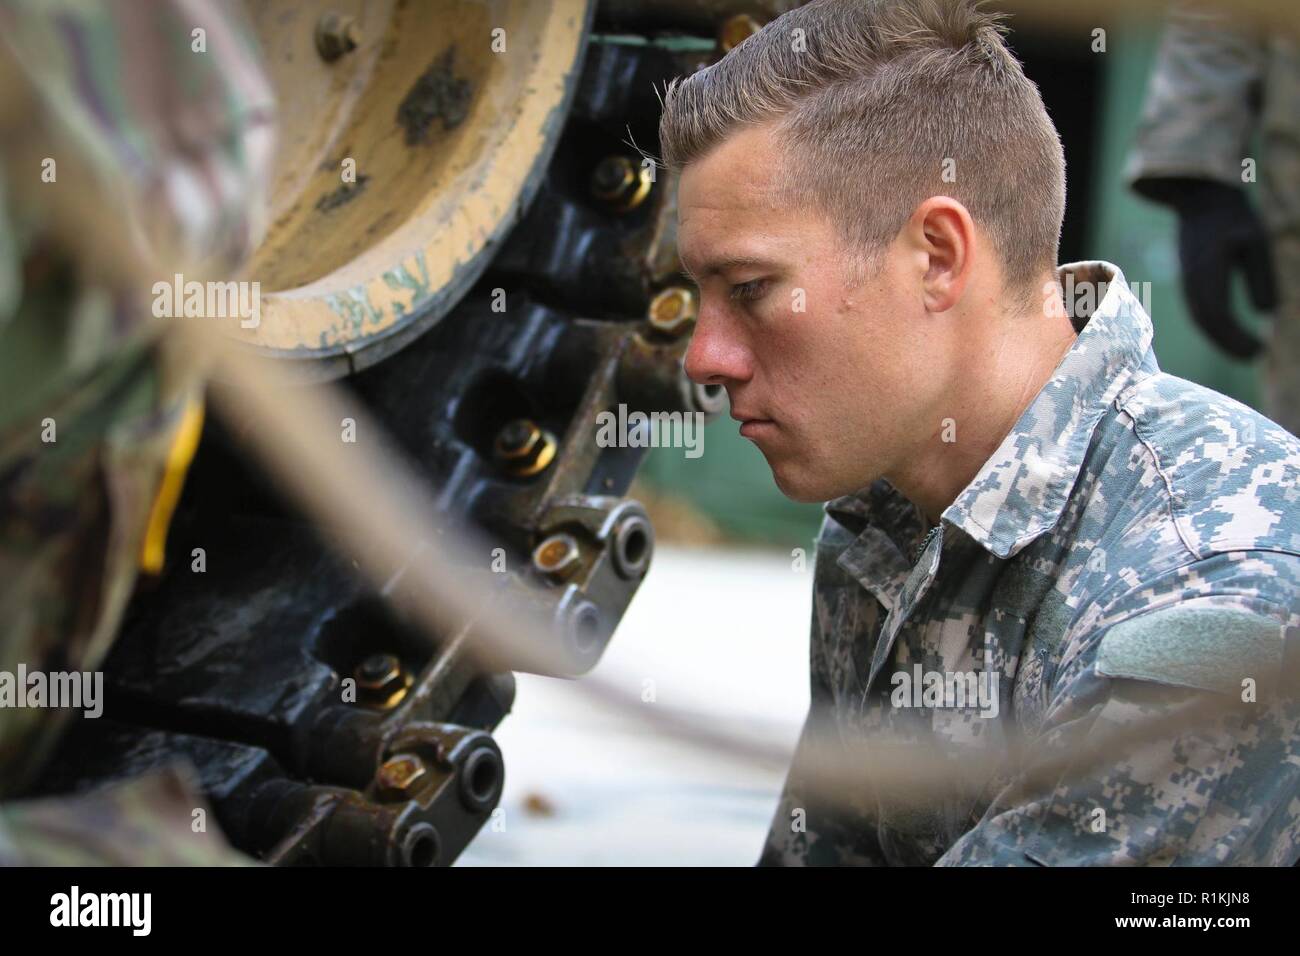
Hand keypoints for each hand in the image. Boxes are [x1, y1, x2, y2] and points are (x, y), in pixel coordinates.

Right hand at [1169, 179, 1276, 359]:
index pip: (1218, 314)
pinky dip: (1214, 326)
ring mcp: (1188, 281)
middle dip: (1229, 343)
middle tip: (1255, 356)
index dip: (1236, 336)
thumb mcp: (1256, 241)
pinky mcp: (1191, 280)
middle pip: (1206, 322)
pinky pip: (1198, 310)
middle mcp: (1192, 281)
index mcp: (1207, 271)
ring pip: (1200, 318)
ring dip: (1221, 338)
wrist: (1200, 199)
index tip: (1259, 348)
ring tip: (1245, 350)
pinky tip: (1230, 332)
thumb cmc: (1233, 217)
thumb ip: (1261, 275)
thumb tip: (1265, 311)